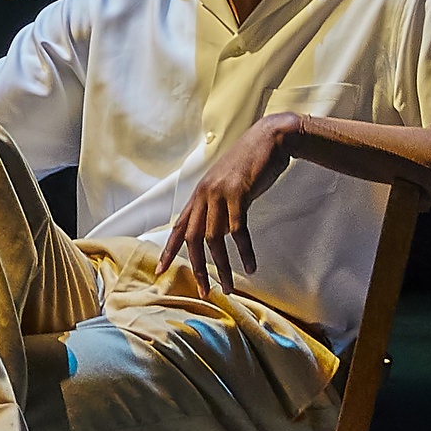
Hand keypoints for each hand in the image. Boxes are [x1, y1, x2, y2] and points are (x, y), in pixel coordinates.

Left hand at [160, 114, 298, 290]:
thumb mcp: (228, 184)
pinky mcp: (238, 193)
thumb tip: (218, 229)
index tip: (161, 270)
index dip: (169, 250)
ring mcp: (220, 193)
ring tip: (230, 286)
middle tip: (206, 291)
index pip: (178, 226)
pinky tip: (251, 265)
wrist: (270, 139)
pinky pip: (238, 230)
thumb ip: (219, 204)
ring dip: (222, 266)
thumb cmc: (251, 163)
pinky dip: (244, 251)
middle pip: (192, 239)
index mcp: (199, 195)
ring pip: (213, 239)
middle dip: (198, 268)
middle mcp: (204, 195)